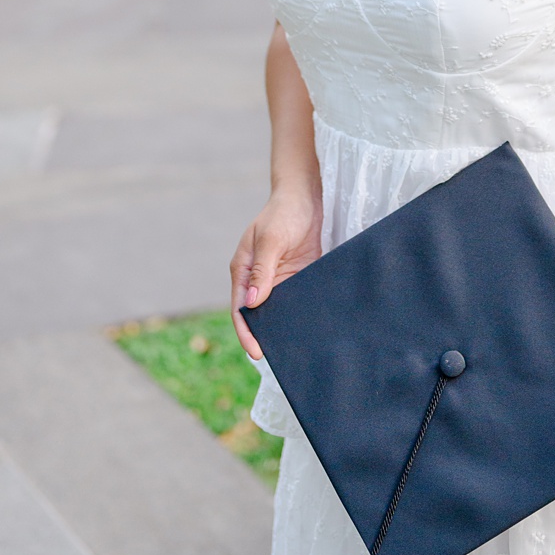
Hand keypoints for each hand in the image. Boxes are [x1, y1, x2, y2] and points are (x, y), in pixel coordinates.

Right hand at [229, 188, 322, 358]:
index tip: (257, 353)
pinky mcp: (300, 275)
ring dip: (286, 325)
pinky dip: (302, 311)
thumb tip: (252, 302)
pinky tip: (312, 324)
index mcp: (244, 272)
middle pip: (260, 314)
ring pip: (280, 309)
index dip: (247, 333)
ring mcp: (280, 278)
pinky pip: (299, 298)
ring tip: (297, 347)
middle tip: (280, 358)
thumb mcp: (270, 239)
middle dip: (266, 335)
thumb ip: (262, 270)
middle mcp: (259, 280)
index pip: (241, 310)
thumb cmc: (282, 213)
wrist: (305, 196)